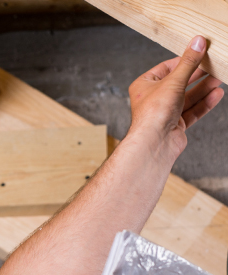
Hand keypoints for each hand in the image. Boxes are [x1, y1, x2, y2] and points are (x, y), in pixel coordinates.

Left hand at [127, 35, 223, 160]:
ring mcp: (164, 112)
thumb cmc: (154, 113)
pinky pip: (192, 110)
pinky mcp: (175, 124)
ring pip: (188, 97)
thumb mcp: (173, 81)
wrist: (154, 143)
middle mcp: (153, 98)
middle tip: (214, 64)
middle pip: (179, 82)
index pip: (166, 68)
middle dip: (197, 74)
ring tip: (220, 77)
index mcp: (144, 85)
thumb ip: (188, 62)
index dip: (183, 60)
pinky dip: (205, 103)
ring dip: (204, 88)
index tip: (199, 52)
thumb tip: (198, 42)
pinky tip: (217, 94)